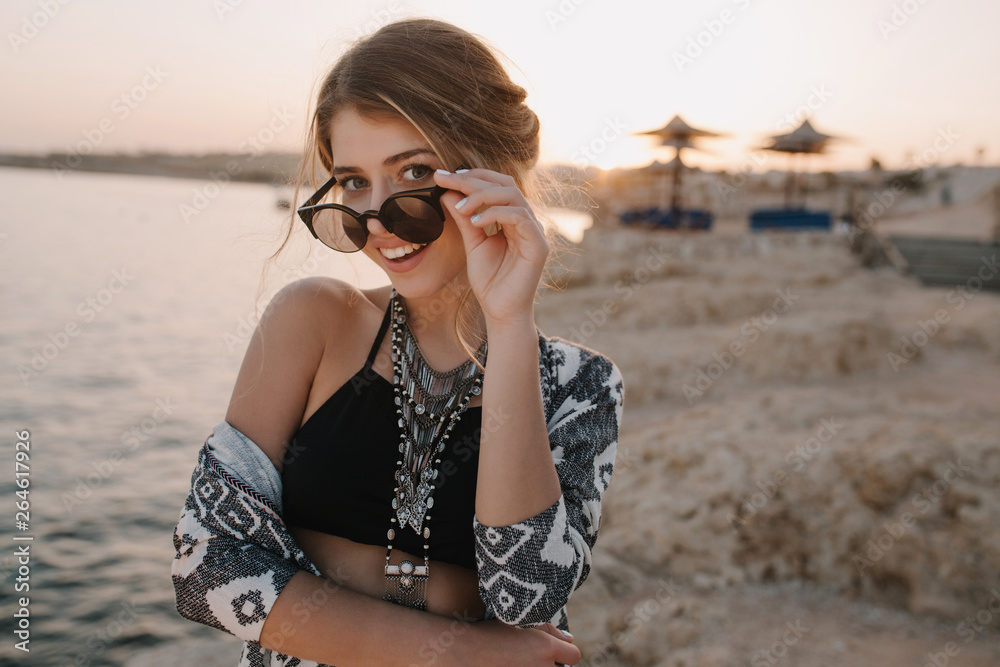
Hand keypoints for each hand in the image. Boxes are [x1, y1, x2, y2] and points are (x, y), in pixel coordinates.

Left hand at [434, 168, 548, 329]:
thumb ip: (463, 218)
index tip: (445, 176)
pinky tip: (476, 222)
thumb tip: (448, 192)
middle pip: (504, 184)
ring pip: (512, 195)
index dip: (473, 176)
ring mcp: (534, 231)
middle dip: (472, 179)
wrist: (500, 311)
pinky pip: (519, 216)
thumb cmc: (490, 281)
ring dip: (482, 195)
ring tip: (460, 208)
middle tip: (445, 180)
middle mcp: (526, 220)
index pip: (496, 185)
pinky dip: (495, 214)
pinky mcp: (538, 244)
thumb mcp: (472, 243)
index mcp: (512, 218)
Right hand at [453, 619, 580, 665]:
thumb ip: (549, 631)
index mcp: (546, 648)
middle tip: (532, 656)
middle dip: (553, 663)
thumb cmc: (491, 632)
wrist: (464, 652)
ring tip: (521, 661)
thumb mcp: (521, 623)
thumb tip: (570, 640)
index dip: (565, 651)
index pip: (574, 656)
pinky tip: (513, 665)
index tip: (554, 649)